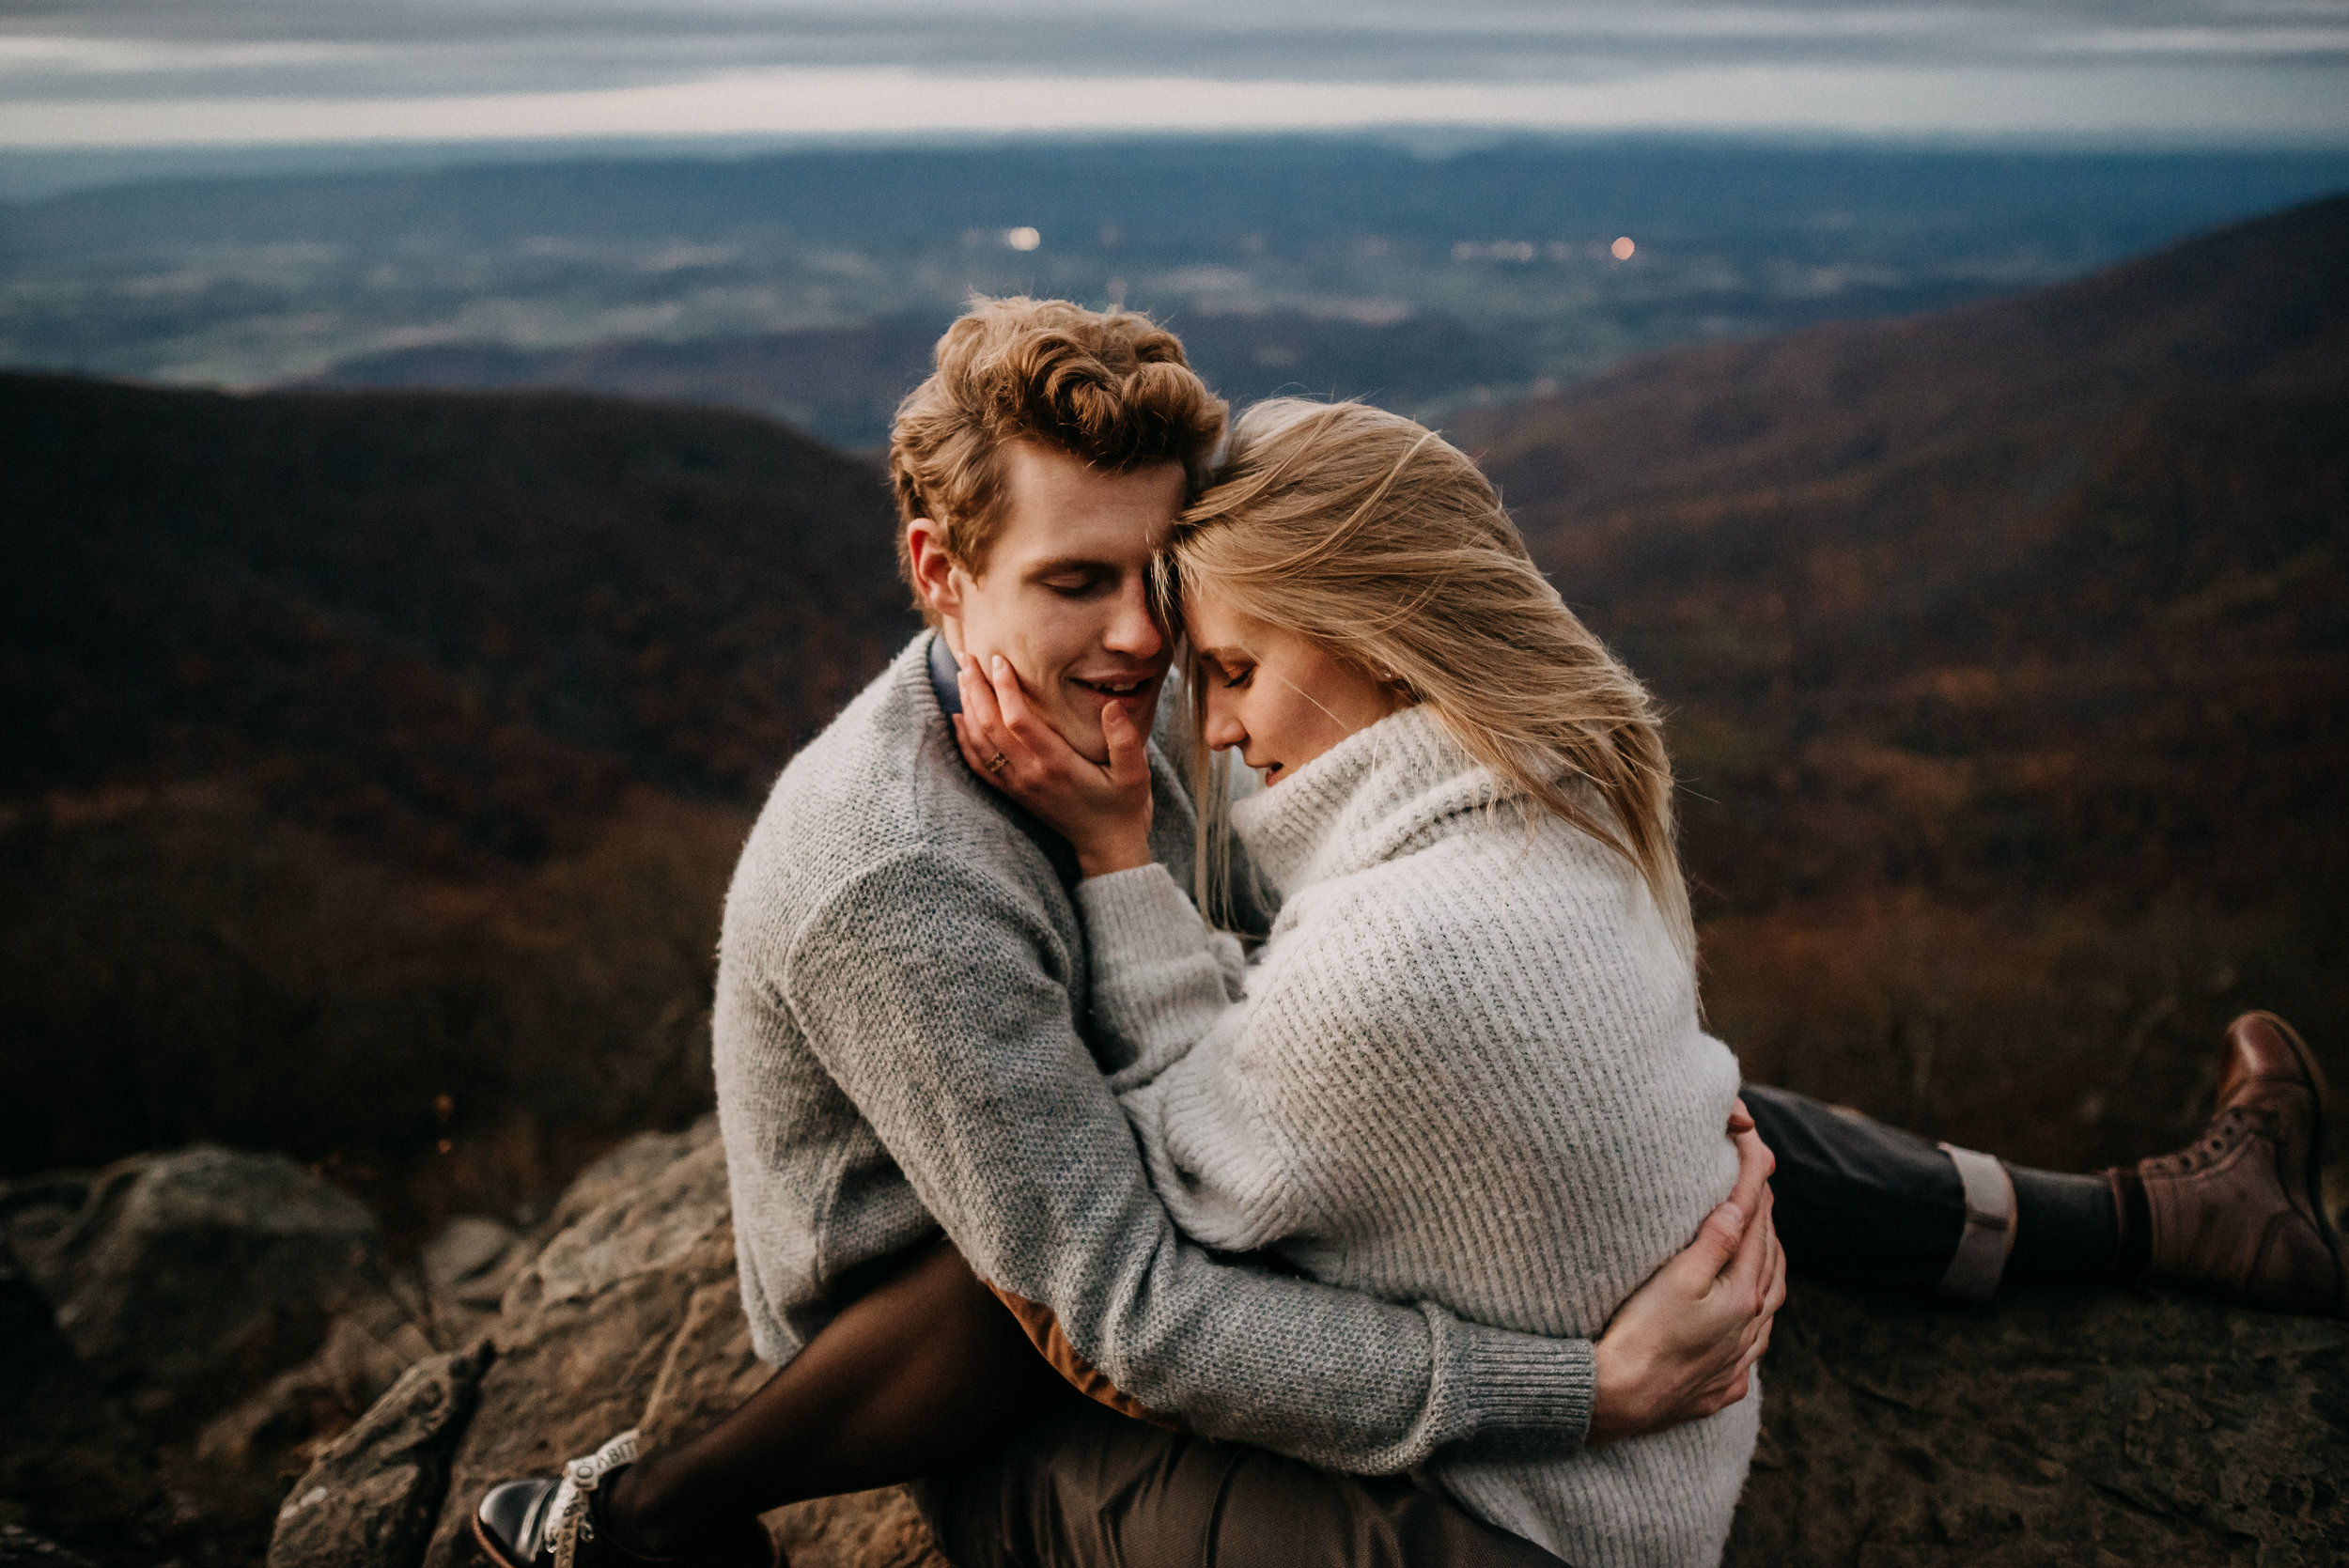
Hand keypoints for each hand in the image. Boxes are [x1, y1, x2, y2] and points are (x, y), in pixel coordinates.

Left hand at [952, 652, 1154, 877]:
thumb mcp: (1136, 773)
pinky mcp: (1013, 793)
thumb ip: (1125, 739)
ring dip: (967, 707)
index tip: (998, 660)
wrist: (1108, 847)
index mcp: (1057, 765)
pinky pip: (978, 765)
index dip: (1004, 688)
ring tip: (963, 675)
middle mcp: (1030, 774)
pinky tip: (957, 718)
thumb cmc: (1123, 805)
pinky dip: (963, 739)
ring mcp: (1018, 785)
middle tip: (968, 656)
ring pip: (979, 742)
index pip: (1019, 720)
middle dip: (976, 688)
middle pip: (989, 726)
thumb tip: (1113, 704)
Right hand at [1586, 1106, 1785, 1445]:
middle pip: (1769, 1258)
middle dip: (1765, 1215)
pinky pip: (1756, 1340)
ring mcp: (1738, 1357)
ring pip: (1770, 1299)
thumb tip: (1741, 1206)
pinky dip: (1758, 1311)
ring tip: (1762, 1237)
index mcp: (1743, 1294)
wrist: (1617, 1402)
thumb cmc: (1641, 1336)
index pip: (1755, 1222)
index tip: (1752, 1143)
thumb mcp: (1676, 1280)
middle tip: (1757, 1180)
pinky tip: (1748, 1310)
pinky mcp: (1722, 1382)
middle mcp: (1750, 1326)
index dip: (1754, 1179)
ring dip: (1769, 1261)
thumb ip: (1714, 1242)